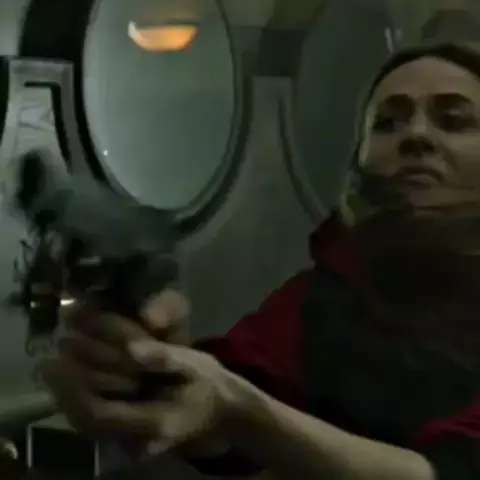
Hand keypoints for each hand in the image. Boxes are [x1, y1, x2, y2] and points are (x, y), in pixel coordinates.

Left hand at [40, 291, 237, 452]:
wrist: (221, 411)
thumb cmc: (209, 384)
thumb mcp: (197, 365)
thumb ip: (167, 358)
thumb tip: (132, 349)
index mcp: (156, 421)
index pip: (102, 412)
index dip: (76, 388)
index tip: (60, 358)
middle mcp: (139, 439)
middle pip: (87, 422)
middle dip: (64, 391)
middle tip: (48, 361)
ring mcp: (133, 441)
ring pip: (87, 426)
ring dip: (66, 397)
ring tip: (52, 368)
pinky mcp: (128, 435)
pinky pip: (94, 423)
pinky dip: (77, 402)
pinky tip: (70, 382)